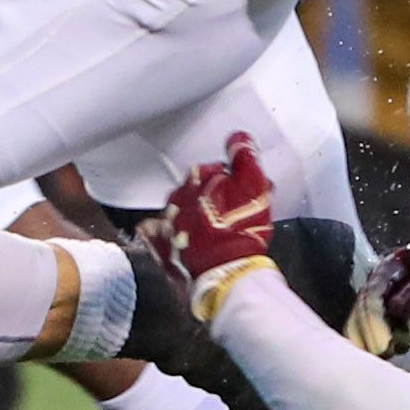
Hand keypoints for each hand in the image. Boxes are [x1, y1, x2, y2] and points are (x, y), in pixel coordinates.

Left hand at [153, 135, 280, 315]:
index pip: (212, 170)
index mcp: (196, 180)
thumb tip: (238, 138)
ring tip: (209, 225)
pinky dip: (161, 236)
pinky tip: (170, 236)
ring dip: (190, 215)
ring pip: (177, 213)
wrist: (225, 272)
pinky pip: (157, 239)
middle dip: (210, 197)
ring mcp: (168, 227)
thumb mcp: (253, 185)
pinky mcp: (165, 252)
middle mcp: (176, 201)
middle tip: (230, 208)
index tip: (242, 189)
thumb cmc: (239, 228)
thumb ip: (245, 158)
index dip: (230, 180)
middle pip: (193, 192)